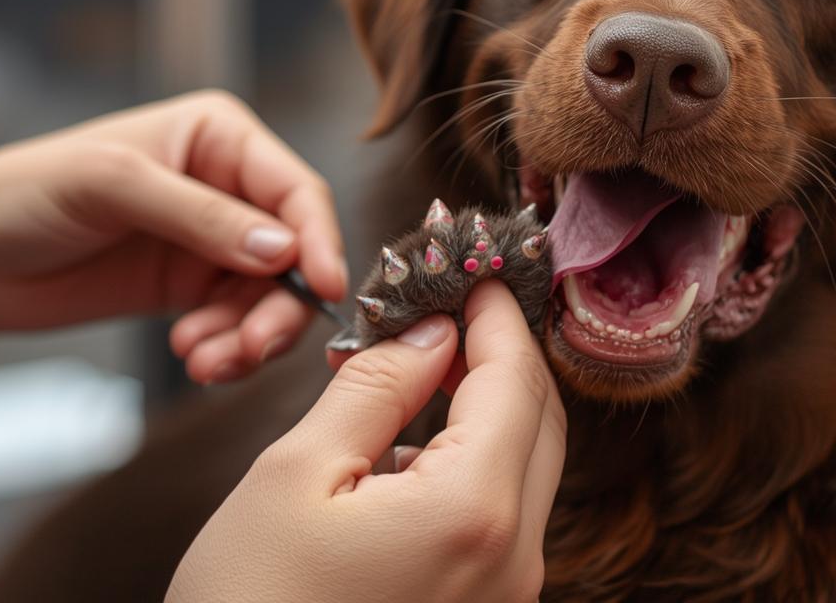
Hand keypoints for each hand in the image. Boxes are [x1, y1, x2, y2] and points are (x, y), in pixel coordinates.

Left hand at [0, 89, 346, 382]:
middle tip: (249, 348)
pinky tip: (192, 357)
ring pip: (269, 298)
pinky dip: (225, 348)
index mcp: (218, 136)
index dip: (318, 239)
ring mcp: (210, 242)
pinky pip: (235, 325)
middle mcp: (225, 186)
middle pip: (294, 253)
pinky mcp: (188, 291)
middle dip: (278, 306)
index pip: (295, 188)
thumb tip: (283, 250)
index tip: (325, 291)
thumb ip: (200, 216)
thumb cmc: (24, 193)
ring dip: (249, 337)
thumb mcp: (113, 185)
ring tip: (204, 360)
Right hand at [168, 282, 566, 602]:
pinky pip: (500, 519)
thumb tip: (429, 330)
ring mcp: (504, 598)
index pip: (516, 380)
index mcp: (474, 514)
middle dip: (501, 353)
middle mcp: (512, 561)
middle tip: (454, 303)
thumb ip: (375, 389)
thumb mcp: (297, 474)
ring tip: (420, 363)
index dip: (497, 314)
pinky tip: (410, 444)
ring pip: (524, 470)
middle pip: (538, 423)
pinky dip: (472, 463)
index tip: (475, 266)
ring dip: (487, 406)